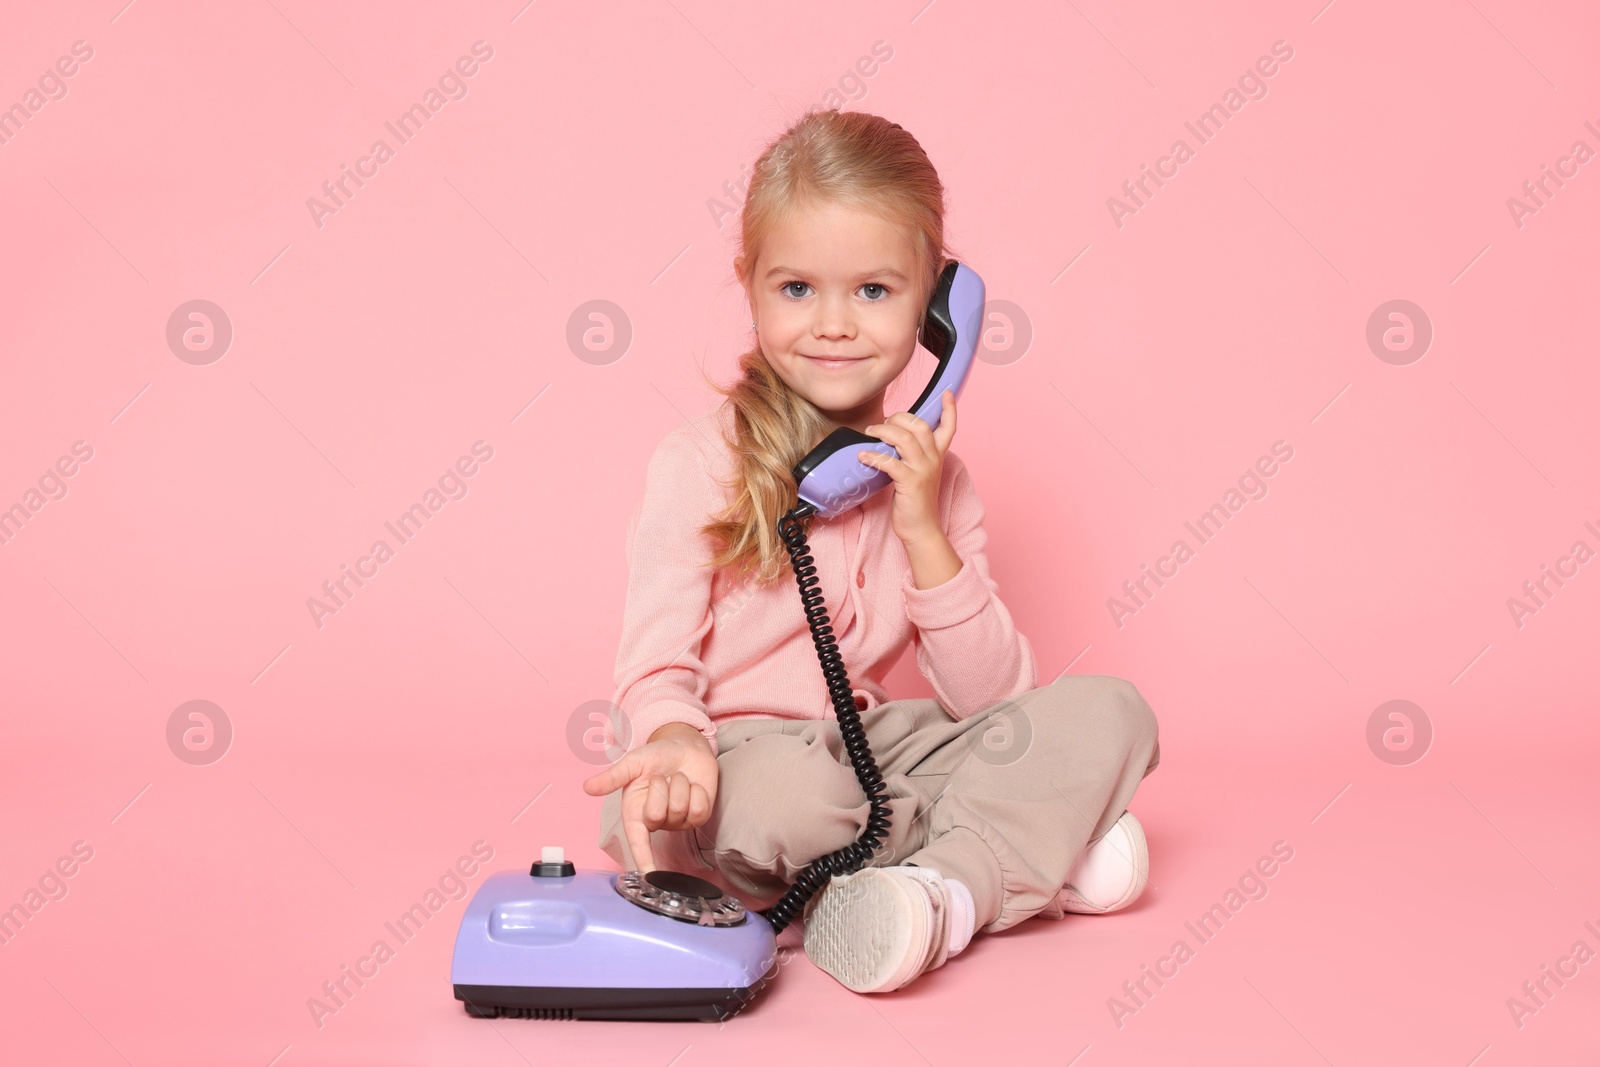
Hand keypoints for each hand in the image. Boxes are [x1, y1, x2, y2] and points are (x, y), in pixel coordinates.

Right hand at [581, 726, 718, 872]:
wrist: (683, 745)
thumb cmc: (656, 757)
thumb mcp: (632, 764)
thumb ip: (612, 777)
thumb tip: (587, 787)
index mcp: (636, 813)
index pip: (638, 843)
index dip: (643, 859)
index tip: (647, 877)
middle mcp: (657, 822)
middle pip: (658, 816)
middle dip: (660, 788)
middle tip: (660, 777)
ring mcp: (679, 821)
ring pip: (680, 810)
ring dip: (680, 785)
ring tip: (676, 778)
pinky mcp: (699, 815)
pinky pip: (699, 809)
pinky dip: (697, 791)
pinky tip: (693, 784)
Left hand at [857, 389, 955, 545]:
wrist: (921, 528)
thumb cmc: (916, 501)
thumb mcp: (920, 473)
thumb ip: (912, 454)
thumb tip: (890, 438)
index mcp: (938, 456)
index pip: (948, 427)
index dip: (949, 409)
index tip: (947, 393)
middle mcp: (933, 460)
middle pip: (920, 426)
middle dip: (900, 417)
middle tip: (884, 422)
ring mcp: (923, 470)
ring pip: (905, 439)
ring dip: (884, 431)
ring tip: (870, 432)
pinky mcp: (910, 482)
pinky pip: (890, 462)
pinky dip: (873, 456)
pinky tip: (863, 455)